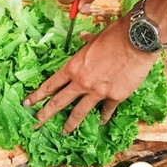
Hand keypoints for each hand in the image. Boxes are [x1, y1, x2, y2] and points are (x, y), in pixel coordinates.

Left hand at [23, 14, 157, 133]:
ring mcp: (98, 92)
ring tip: (64, 132)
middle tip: (36, 123)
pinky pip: (106, 110)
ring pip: (79, 112)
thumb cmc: (116, 34)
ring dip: (70, 124)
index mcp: (74, 67)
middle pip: (59, 102)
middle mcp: (82, 82)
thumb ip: (86, 43)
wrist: (138, 40)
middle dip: (45, 114)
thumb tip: (82, 39)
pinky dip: (103, 116)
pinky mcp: (115, 96)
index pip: (51, 85)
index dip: (37, 95)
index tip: (27, 103)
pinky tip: (100, 122)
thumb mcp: (96, 37)